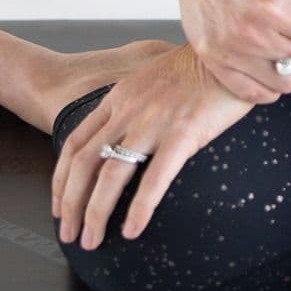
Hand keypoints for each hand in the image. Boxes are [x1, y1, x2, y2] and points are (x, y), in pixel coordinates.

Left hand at [52, 42, 256, 249]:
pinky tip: (132, 231)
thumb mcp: (153, 80)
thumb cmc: (200, 67)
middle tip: (69, 234)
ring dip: (95, 213)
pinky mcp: (183, 132)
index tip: (59, 206)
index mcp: (119, 99)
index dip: (61, 180)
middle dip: (70, 205)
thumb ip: (136, 105)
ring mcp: (153, 122)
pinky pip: (154, 178)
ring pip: (110, 175)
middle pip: (84, 164)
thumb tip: (129, 135)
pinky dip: (139, 209)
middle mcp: (128, 111)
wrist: (231, 49)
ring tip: (92, 241)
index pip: (75, 144)